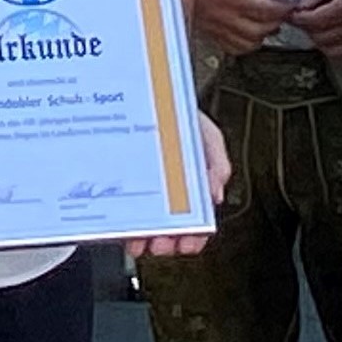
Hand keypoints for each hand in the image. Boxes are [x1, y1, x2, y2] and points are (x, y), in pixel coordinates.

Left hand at [128, 110, 232, 259]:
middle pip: (172, 225)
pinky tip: (126, 233)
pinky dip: (126, 226)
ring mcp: (146, 189)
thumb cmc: (180, 115)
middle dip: (168, 241)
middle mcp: (170, 190)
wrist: (148, 96)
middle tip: (163, 245)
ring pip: (149, 224)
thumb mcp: (207, 135)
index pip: (199, 218)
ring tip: (143, 242)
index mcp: (194, 182)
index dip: (196, 235)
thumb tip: (216, 195)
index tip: (189, 244)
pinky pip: (124, 212)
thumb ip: (217, 162)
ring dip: (147, 238)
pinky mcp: (124, 186)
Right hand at [193, 0, 295, 56]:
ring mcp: (215, 26)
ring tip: (266, 21)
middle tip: (281, 11)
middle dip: (276, 22)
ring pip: (247, 44)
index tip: (289, 3)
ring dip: (262, 35)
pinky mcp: (208, 30)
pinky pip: (231, 47)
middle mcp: (223, 15)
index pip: (267, 10)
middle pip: (260, 31)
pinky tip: (248, 31)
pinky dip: (245, 43)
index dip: (283, 8)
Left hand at [290, 0, 341, 63]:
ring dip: (318, 40)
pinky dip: (333, 51)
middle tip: (302, 19)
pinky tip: (332, 42)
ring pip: (329, 49)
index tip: (293, 13)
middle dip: (306, 28)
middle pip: (318, 36)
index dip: (298, 18)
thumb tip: (301, 4)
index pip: (312, 19)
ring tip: (316, 30)